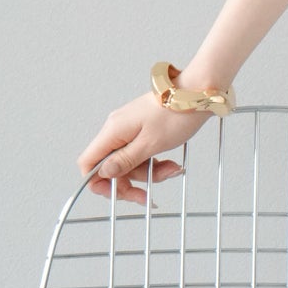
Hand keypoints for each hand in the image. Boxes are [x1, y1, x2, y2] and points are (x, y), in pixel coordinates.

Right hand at [78, 91, 211, 206]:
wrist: (198, 92)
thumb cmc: (177, 114)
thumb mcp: (150, 144)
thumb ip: (125, 161)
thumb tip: (103, 173)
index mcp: (113, 131)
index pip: (88, 163)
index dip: (99, 183)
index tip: (119, 193)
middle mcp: (117, 129)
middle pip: (111, 166)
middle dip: (132, 181)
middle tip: (149, 194)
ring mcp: (130, 128)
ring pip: (130, 162)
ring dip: (150, 172)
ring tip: (171, 170)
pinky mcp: (143, 129)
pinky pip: (141, 153)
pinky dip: (155, 162)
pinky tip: (170, 164)